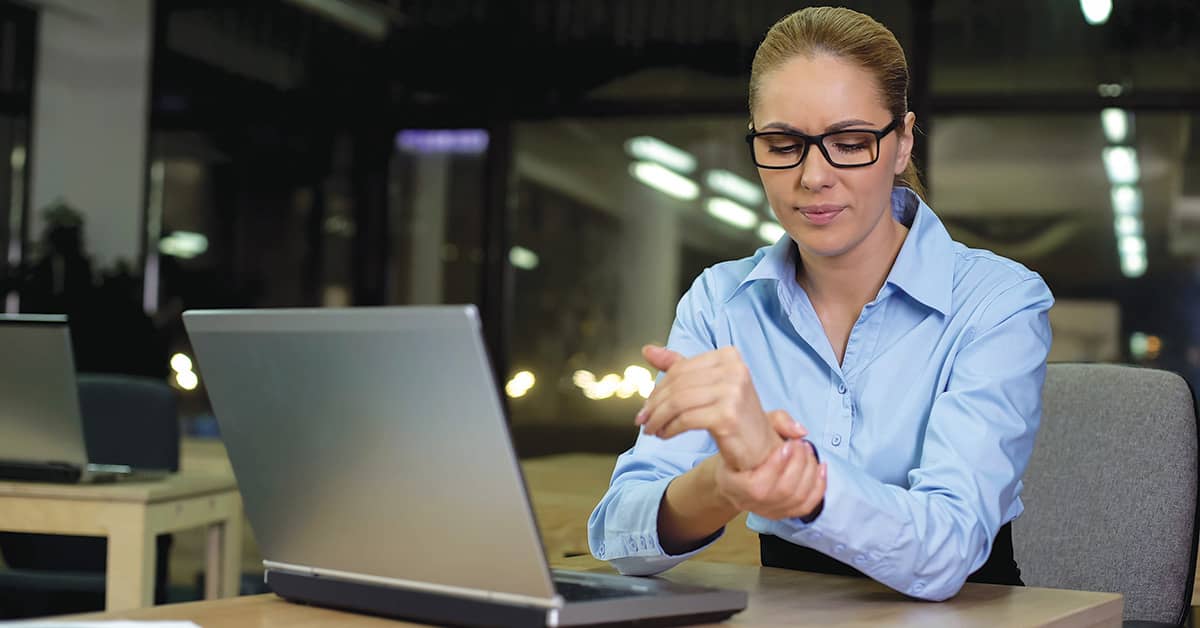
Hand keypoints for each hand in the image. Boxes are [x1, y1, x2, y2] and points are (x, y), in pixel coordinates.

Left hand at [636, 344, 777, 470]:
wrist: (759, 446)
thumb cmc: (732, 413)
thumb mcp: (707, 385)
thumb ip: (680, 366)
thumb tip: (647, 350)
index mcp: (729, 356)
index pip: (681, 368)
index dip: (658, 387)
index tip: (647, 404)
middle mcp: (734, 370)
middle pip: (678, 385)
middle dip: (655, 404)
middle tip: (643, 419)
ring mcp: (733, 392)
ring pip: (678, 402)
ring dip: (658, 418)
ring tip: (651, 428)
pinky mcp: (728, 416)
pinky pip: (685, 420)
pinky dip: (669, 428)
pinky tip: (665, 434)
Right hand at [713, 411, 826, 520]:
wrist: (736, 472)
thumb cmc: (742, 448)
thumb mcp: (751, 427)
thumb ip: (776, 422)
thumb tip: (800, 431)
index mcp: (733, 485)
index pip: (757, 486)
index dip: (777, 466)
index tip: (787, 444)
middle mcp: (749, 503)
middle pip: (783, 491)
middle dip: (799, 464)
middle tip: (800, 444)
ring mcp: (767, 511)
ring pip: (798, 498)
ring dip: (810, 472)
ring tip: (808, 451)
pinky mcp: (782, 513)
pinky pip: (807, 506)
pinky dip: (819, 486)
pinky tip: (821, 468)